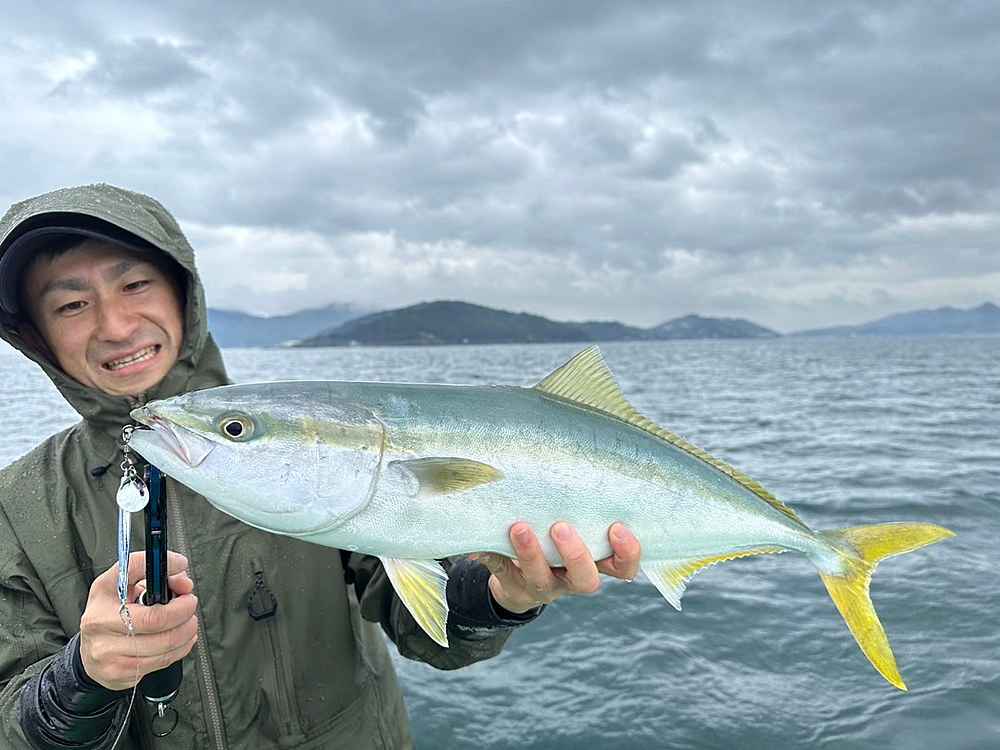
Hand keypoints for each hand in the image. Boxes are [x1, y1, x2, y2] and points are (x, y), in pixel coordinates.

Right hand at [79, 551, 197, 690]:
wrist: (90, 652)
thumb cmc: (114, 613)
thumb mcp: (129, 587)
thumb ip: (160, 578)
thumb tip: (185, 585)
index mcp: (103, 592)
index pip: (134, 569)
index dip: (164, 564)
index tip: (181, 563)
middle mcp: (99, 621)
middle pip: (156, 618)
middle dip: (184, 611)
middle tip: (190, 604)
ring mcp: (106, 650)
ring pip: (164, 644)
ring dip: (186, 631)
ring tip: (188, 623)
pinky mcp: (117, 672)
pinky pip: (161, 661)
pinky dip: (180, 649)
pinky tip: (180, 641)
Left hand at [475, 522, 640, 614]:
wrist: (520, 580)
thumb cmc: (557, 541)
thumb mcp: (576, 526)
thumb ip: (583, 506)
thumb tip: (584, 460)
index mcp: (595, 565)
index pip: (624, 569)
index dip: (627, 553)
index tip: (618, 527)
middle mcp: (571, 580)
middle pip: (585, 580)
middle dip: (575, 555)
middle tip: (561, 527)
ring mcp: (543, 586)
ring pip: (541, 578)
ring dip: (531, 553)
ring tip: (519, 528)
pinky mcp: (513, 585)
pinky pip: (502, 572)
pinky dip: (491, 556)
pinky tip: (481, 545)